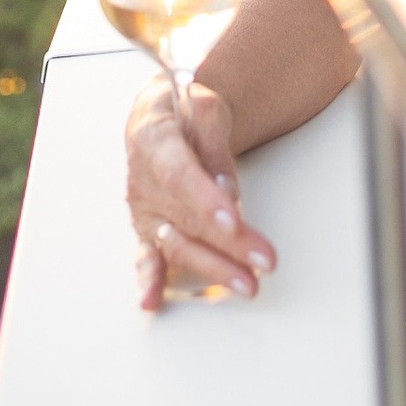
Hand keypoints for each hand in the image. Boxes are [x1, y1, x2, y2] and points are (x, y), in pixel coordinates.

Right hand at [124, 75, 277, 310]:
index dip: (205, 200)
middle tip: (263, 260)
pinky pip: (147, 256)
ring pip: (177, 243)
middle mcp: (142, 178)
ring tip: (246, 283)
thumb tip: (227, 189)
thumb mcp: (203, 103)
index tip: (234, 220)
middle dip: (228, 244)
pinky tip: (152, 302)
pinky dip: (149, 280)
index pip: (179, 175)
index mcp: (152, 139)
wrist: (161, 111)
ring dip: (212, 266)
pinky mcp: (148, 227)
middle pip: (187, 218)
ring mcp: (144, 207)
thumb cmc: (184, 106)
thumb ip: (214, 142)